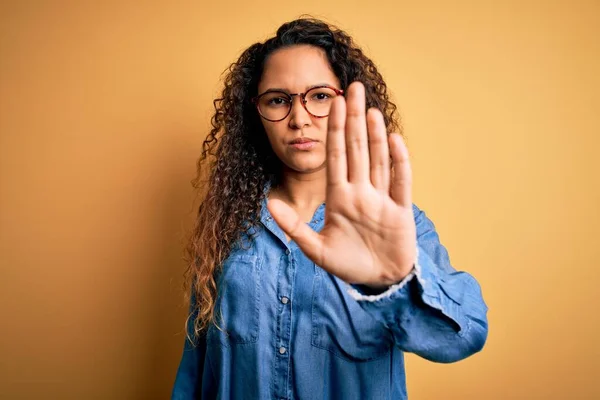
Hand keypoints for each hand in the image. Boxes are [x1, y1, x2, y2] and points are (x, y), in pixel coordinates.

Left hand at [268, 82, 415, 286]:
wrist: (378, 282)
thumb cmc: (348, 264)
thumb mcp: (316, 249)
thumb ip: (294, 226)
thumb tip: (267, 203)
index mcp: (340, 198)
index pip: (336, 156)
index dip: (334, 129)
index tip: (332, 103)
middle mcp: (360, 192)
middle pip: (357, 149)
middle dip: (353, 119)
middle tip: (352, 88)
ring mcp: (381, 199)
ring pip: (378, 159)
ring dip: (374, 134)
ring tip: (369, 108)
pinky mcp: (401, 210)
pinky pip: (401, 182)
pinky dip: (399, 161)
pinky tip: (393, 139)